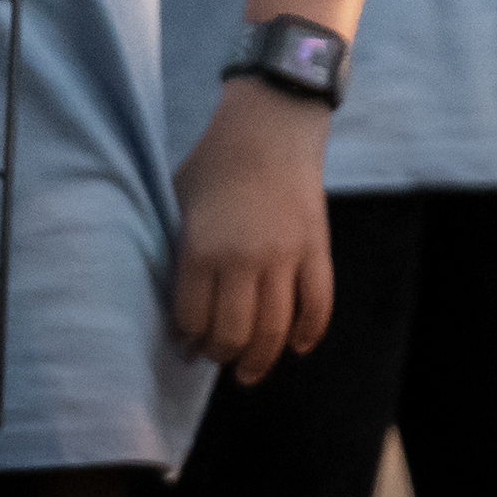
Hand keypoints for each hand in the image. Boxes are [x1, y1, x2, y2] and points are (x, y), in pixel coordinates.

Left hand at [168, 79, 334, 384]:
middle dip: (221, 355)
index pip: (194, 320)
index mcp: (202, 249)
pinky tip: (297, 346)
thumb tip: (181, 305)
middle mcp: (244, 260)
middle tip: (216, 356)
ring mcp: (285, 257)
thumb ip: (177, 252)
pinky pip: (319, 304)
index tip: (187, 344)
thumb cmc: (214, 162)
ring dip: (261, 358)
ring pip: (276, 329)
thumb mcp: (178, 203)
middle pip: (233, 334)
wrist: (270, 125)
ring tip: (250, 370)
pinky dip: (309, 332)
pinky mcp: (316, 249)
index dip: (188, 340)